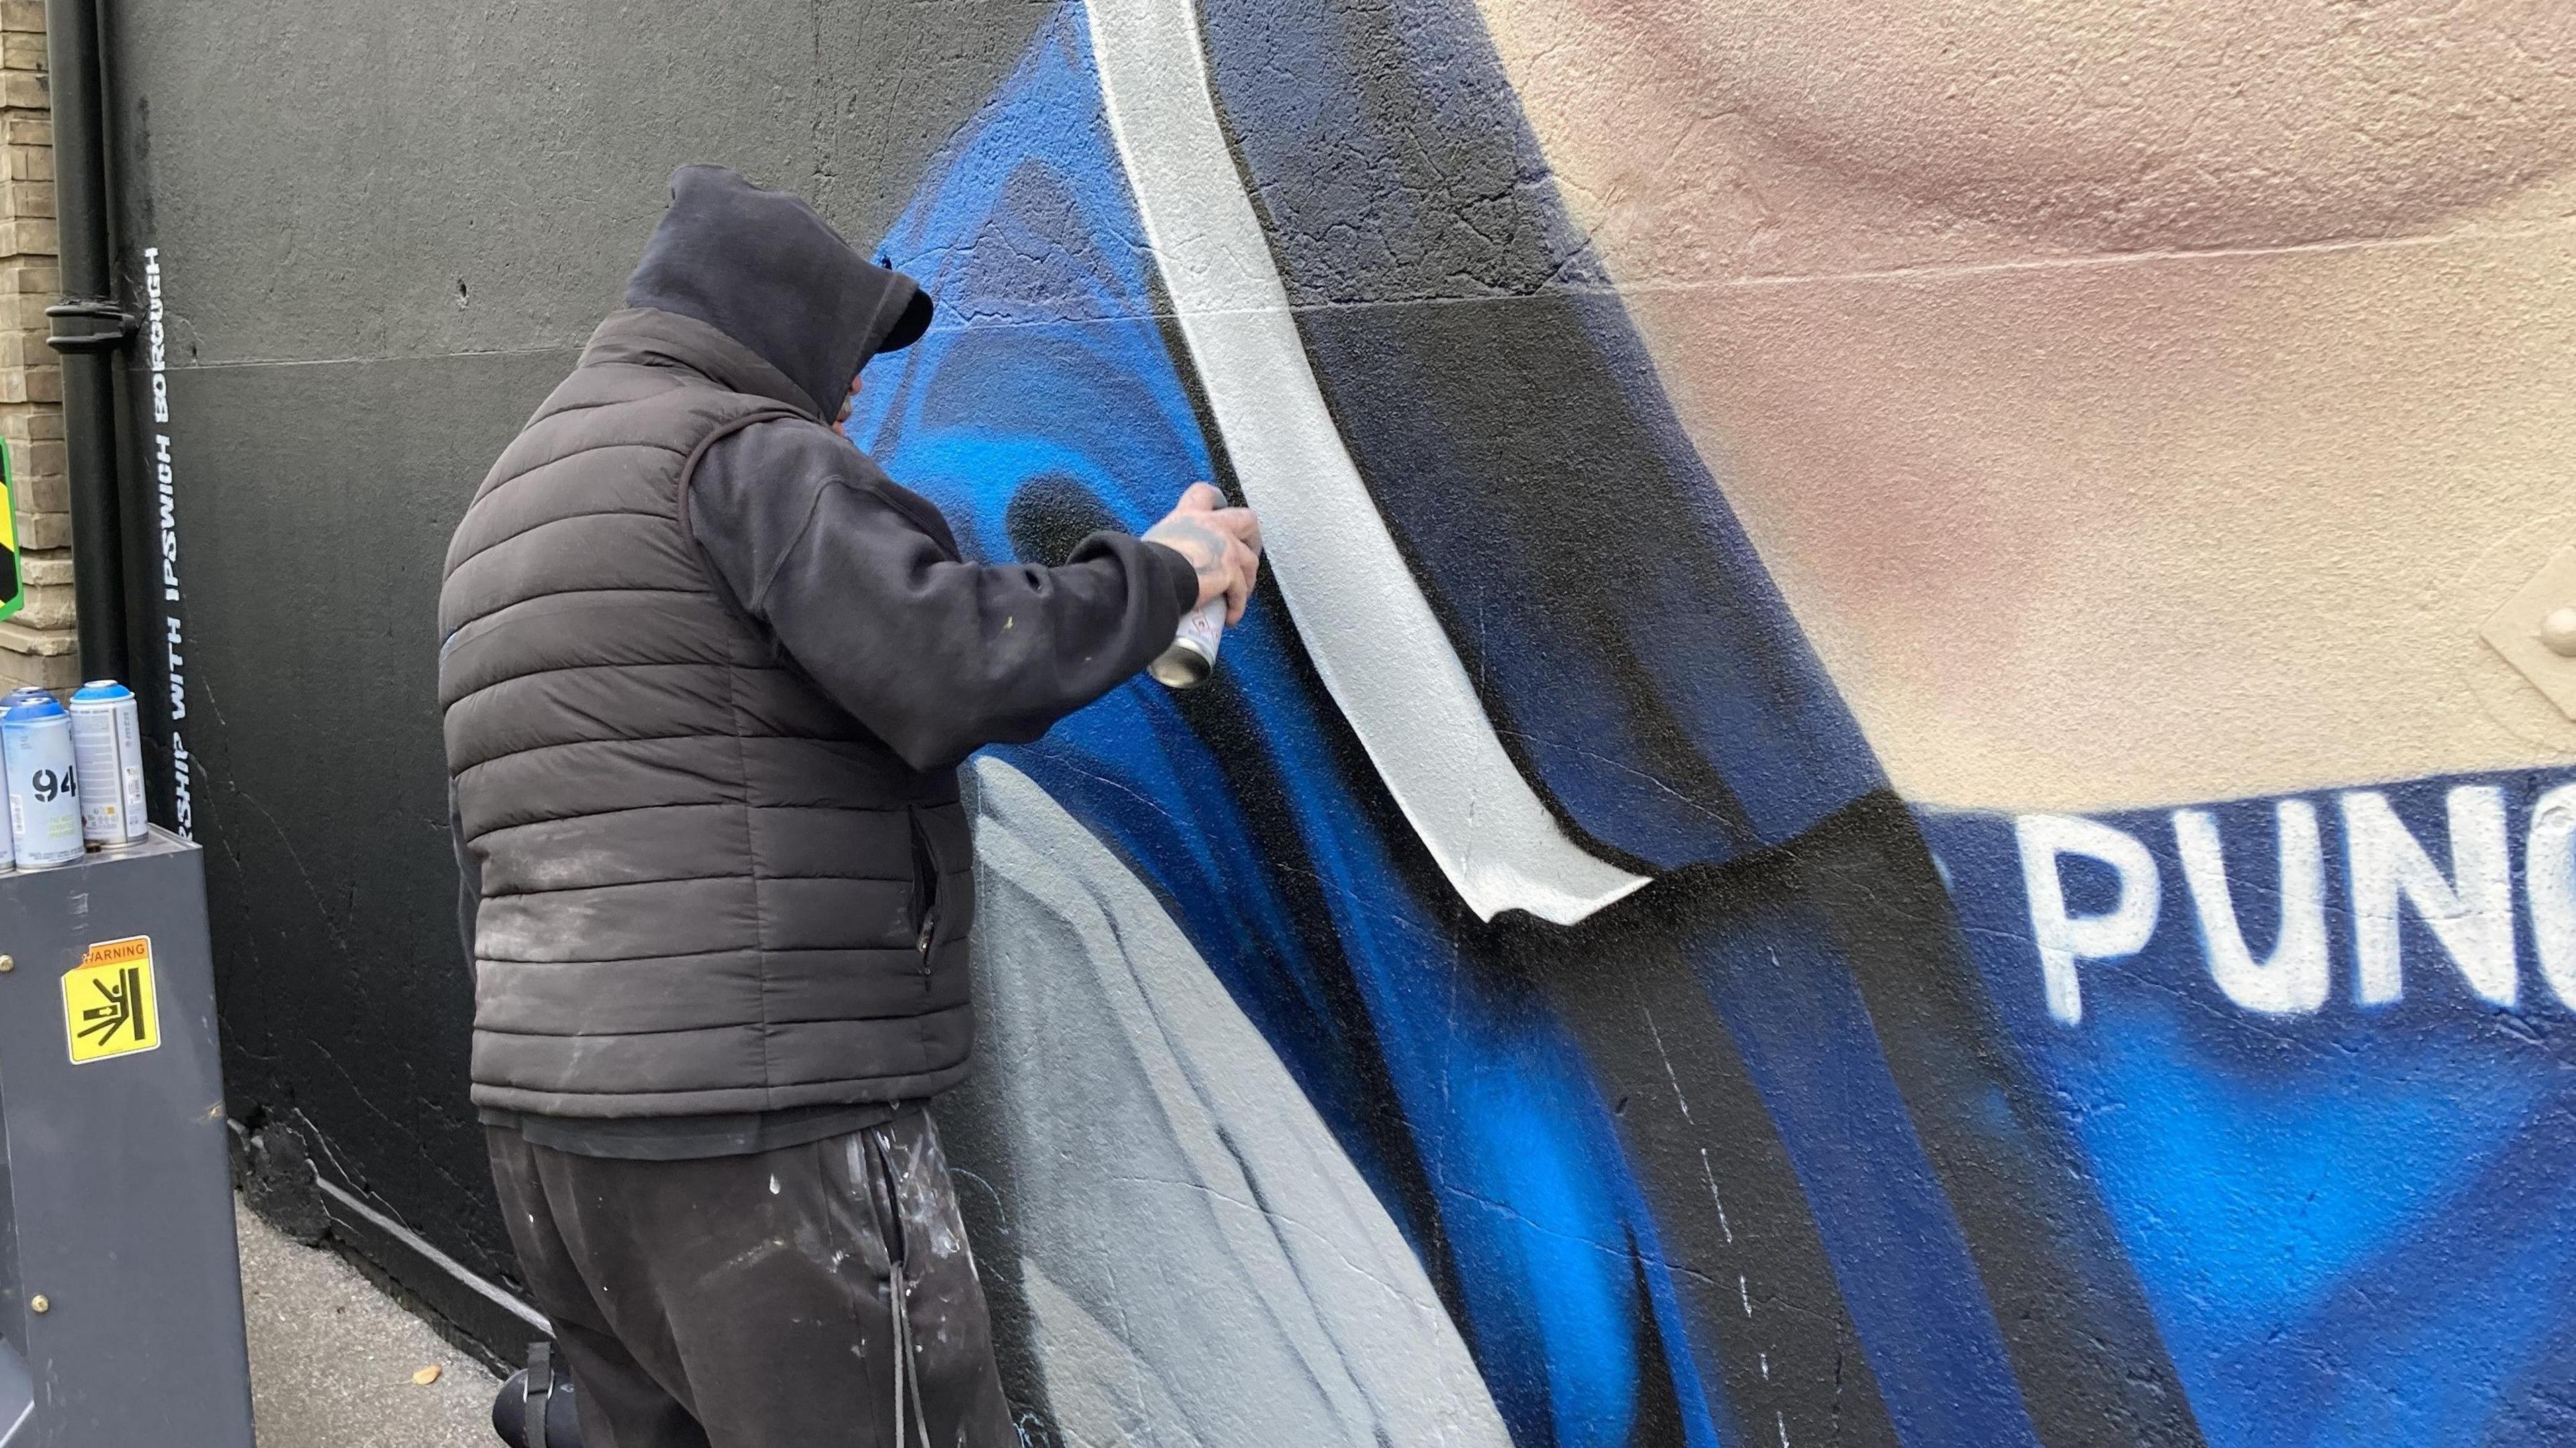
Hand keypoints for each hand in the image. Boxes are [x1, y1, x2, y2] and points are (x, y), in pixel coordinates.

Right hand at [1143, 482, 1263, 624]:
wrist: (1153, 577)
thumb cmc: (1145, 563)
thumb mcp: (1156, 540)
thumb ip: (1172, 541)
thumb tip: (1168, 559)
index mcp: (1190, 515)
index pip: (1205, 494)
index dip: (1217, 500)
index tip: (1221, 508)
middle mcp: (1213, 526)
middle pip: (1247, 520)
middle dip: (1252, 538)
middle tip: (1247, 554)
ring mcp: (1226, 548)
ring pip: (1251, 561)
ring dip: (1246, 580)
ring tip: (1237, 596)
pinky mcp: (1231, 572)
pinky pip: (1241, 592)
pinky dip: (1237, 606)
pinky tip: (1230, 617)